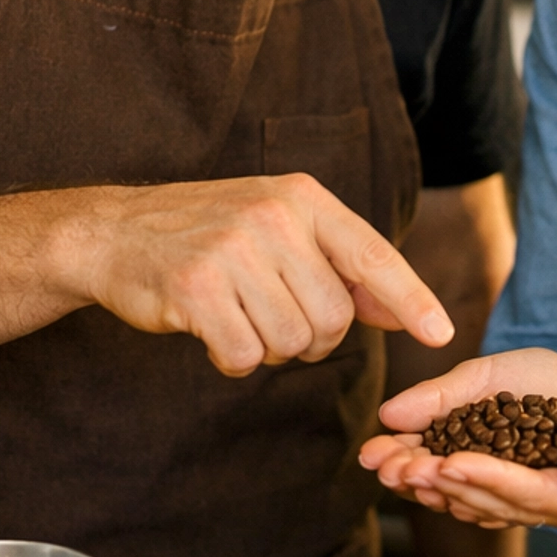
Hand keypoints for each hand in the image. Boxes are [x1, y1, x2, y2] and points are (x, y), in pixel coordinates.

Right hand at [63, 172, 453, 375]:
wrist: (115, 232)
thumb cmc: (207, 233)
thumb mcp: (279, 227)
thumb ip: (339, 266)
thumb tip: (401, 312)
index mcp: (302, 197)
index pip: (373, 255)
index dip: (412, 299)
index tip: (442, 334)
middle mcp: (273, 217)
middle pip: (333, 318)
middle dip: (310, 337)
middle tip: (271, 316)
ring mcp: (233, 251)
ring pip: (291, 342)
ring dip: (268, 348)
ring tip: (237, 315)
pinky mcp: (196, 290)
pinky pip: (244, 357)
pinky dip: (232, 359)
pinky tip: (211, 332)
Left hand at [363, 349, 556, 532]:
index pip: (535, 494)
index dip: (489, 479)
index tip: (446, 461)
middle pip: (502, 505)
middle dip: (447, 485)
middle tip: (398, 465)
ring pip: (489, 503)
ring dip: (439, 487)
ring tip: (393, 466)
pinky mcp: (544, 486)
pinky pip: (492, 492)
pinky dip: (455, 480)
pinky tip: (419, 468)